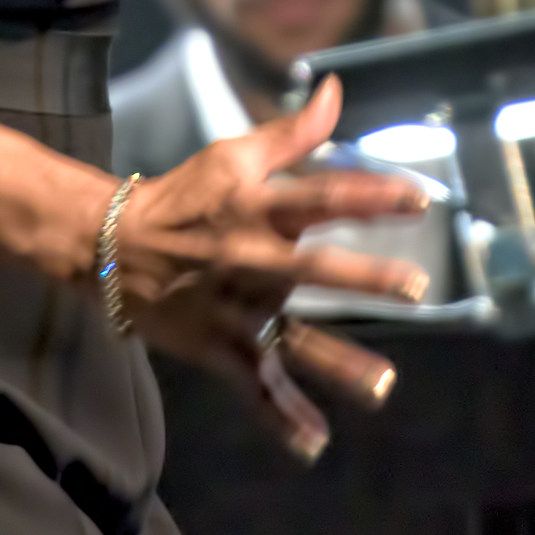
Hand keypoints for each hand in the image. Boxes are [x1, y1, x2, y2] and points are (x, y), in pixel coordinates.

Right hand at [111, 77, 428, 458]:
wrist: (113, 249)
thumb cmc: (187, 196)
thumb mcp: (235, 154)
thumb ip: (294, 131)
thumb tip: (335, 88)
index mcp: (258, 208)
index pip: (322, 197)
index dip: (371, 195)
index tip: (421, 200)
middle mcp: (251, 260)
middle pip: (312, 271)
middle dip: (364, 280)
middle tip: (417, 289)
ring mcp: (236, 310)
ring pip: (291, 341)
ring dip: (338, 364)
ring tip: (383, 386)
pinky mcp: (219, 348)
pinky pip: (255, 388)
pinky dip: (281, 419)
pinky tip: (314, 445)